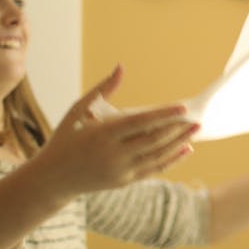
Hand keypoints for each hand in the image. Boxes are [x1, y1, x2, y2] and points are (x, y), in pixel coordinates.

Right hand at [32, 65, 197, 195]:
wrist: (52, 178)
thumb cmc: (65, 137)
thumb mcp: (77, 110)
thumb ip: (102, 89)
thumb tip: (121, 67)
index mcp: (101, 134)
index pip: (139, 123)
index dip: (163, 115)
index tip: (182, 108)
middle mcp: (113, 154)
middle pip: (153, 140)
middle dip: (177, 129)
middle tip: (197, 118)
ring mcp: (120, 170)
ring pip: (157, 156)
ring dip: (178, 143)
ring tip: (195, 130)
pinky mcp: (124, 181)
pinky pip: (153, 169)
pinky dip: (171, 160)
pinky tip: (186, 149)